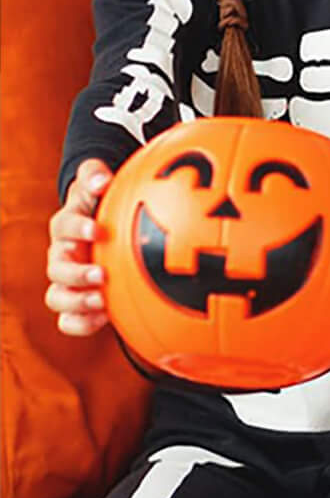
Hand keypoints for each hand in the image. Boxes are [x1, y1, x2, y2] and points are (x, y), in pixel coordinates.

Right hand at [45, 159, 113, 337]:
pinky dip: (81, 322)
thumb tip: (101, 179)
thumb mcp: (98, 182)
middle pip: (56, 269)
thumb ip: (95, 175)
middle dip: (76, 273)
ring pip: (57, 297)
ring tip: (101, 301)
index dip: (78, 228)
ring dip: (76, 301)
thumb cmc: (102, 202)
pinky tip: (105, 318)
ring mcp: (66, 281)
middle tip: (101, 274)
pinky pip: (69, 320)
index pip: (65, 226)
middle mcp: (61, 255)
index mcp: (66, 226)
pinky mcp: (76, 301)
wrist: (103, 225)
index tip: (98, 230)